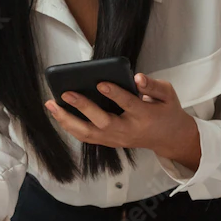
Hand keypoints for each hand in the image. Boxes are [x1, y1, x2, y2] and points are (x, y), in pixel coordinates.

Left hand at [44, 73, 201, 169]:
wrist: (168, 138)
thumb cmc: (166, 112)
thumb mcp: (168, 95)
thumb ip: (153, 86)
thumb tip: (137, 78)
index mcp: (144, 116)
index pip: (127, 104)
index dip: (114, 94)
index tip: (100, 83)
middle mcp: (127, 130)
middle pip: (102, 122)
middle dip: (82, 107)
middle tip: (66, 93)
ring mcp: (116, 139)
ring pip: (88, 134)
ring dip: (67, 120)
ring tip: (51, 104)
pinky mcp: (108, 142)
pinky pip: (86, 137)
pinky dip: (69, 126)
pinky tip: (57, 114)